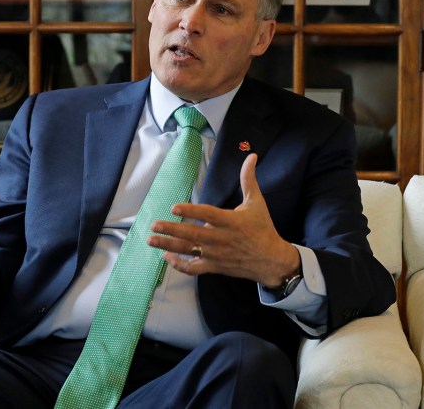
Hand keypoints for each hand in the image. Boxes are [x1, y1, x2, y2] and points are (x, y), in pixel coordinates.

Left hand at [147, 153, 299, 287]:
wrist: (272, 261)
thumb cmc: (262, 229)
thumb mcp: (257, 203)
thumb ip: (249, 180)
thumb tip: (252, 156)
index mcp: (231, 222)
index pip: (208, 215)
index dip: (191, 211)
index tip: (174, 207)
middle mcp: (221, 239)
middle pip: (193, 234)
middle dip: (172, 230)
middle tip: (153, 225)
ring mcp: (216, 255)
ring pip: (189, 251)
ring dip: (168, 246)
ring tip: (151, 240)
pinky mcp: (214, 267)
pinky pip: (194, 269)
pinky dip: (179, 265)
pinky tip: (166, 257)